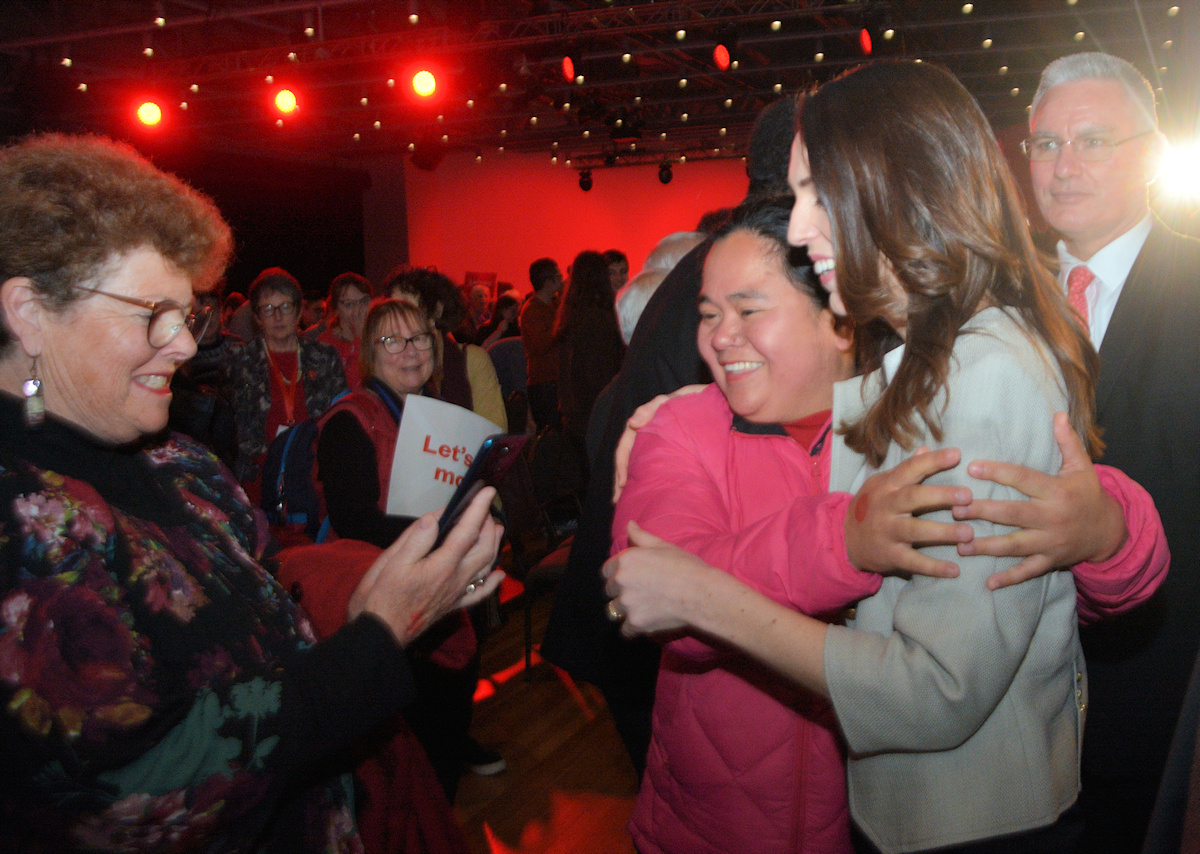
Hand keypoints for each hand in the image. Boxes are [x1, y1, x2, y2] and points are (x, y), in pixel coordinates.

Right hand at [349, 486, 503, 645]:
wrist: (379, 633)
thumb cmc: (381, 596)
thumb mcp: (392, 561)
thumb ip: (417, 537)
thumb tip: (436, 516)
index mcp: (442, 564)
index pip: (468, 531)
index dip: (479, 509)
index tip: (488, 490)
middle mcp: (456, 579)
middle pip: (484, 548)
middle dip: (488, 525)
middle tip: (486, 508)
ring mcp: (457, 594)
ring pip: (486, 567)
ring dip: (494, 546)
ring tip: (497, 529)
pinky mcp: (453, 606)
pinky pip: (479, 594)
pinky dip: (492, 583)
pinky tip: (499, 575)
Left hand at [602, 521, 719, 636]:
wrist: (701, 593)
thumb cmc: (685, 566)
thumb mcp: (663, 546)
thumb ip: (641, 536)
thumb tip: (629, 525)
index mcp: (626, 560)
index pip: (606, 571)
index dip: (616, 575)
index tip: (629, 579)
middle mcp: (621, 581)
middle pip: (609, 591)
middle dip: (620, 592)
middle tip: (639, 594)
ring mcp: (627, 604)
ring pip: (614, 610)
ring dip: (624, 611)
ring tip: (641, 609)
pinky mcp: (635, 623)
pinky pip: (625, 630)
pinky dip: (632, 628)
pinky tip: (644, 623)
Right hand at [612, 384, 707, 502]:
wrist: (705, 404)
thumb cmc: (684, 402)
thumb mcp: (666, 402)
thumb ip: (649, 409)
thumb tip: (631, 423)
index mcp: (639, 428)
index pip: (624, 448)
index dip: (621, 466)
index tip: (622, 484)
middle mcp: (643, 438)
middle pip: (627, 461)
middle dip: (620, 480)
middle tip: (617, 500)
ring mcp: (653, 446)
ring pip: (637, 466)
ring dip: (630, 483)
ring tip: (624, 502)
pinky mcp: (664, 453)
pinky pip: (650, 468)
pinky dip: (645, 480)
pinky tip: (644, 492)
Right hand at [845, 447, 970, 577]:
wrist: (844, 539)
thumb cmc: (871, 507)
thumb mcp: (881, 484)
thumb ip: (905, 469)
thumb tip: (925, 448)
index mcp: (887, 486)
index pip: (910, 469)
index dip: (932, 461)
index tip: (957, 455)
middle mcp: (886, 507)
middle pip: (913, 498)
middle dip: (941, 495)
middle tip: (968, 496)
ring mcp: (887, 532)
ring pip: (915, 530)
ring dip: (943, 532)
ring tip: (968, 533)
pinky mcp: (890, 555)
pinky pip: (913, 562)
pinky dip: (934, 568)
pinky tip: (955, 570)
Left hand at [955, 411, 1126, 589]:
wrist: (1110, 532)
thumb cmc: (1089, 495)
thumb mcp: (1082, 468)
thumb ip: (1068, 442)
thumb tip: (1058, 413)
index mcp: (1057, 492)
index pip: (1024, 479)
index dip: (999, 473)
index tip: (972, 467)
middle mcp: (1052, 518)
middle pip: (1013, 514)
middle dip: (984, 512)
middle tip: (955, 508)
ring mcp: (1050, 542)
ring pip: (1014, 545)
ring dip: (986, 546)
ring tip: (959, 545)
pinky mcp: (1050, 561)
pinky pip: (1028, 571)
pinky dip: (1009, 579)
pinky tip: (988, 584)